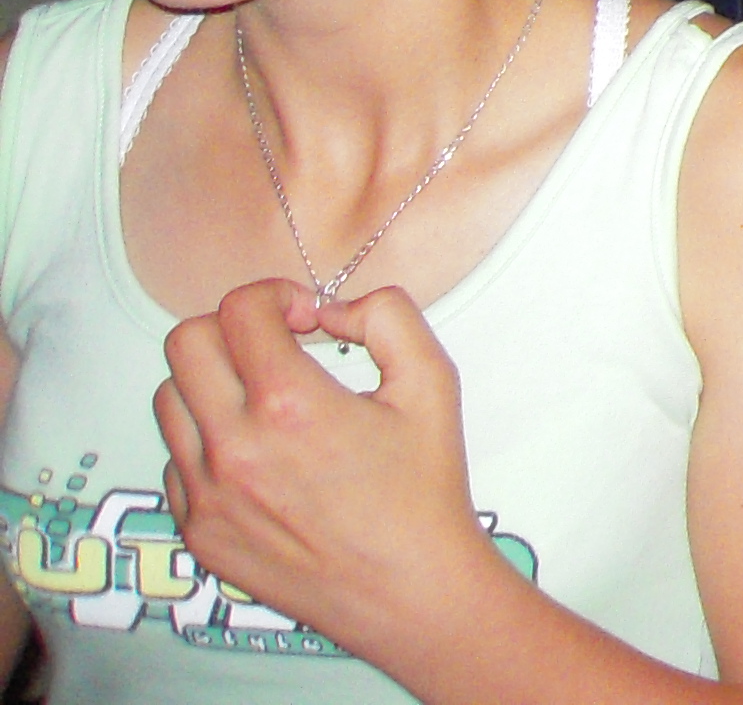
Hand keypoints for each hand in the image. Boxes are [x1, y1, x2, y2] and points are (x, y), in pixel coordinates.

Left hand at [156, 282, 500, 665]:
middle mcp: (234, 448)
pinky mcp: (197, 531)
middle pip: (185, 344)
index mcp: (291, 405)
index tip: (306, 318)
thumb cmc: (423, 488)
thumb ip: (387, 316)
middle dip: (231, 328)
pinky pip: (176, 460)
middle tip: (275, 347)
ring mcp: (207, 494)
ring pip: (170, 400)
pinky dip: (210, 441)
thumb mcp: (432, 382)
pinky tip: (262, 455)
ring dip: (214, 382)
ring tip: (263, 400)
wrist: (406, 588)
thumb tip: (331, 310)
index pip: (239, 310)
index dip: (275, 295)